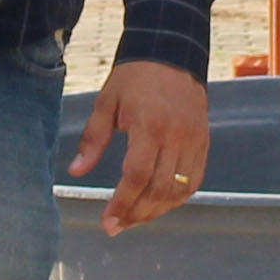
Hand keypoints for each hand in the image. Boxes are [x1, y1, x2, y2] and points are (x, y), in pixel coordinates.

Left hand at [70, 58, 215, 233]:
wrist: (172, 53)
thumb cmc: (134, 78)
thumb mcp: (106, 103)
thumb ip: (92, 139)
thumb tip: (76, 171)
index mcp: (149, 125)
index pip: (137, 176)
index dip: (122, 203)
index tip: (108, 221)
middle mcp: (176, 136)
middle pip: (159, 189)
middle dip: (137, 214)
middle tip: (116, 227)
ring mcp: (194, 140)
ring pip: (180, 190)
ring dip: (157, 211)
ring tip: (134, 219)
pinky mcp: (204, 142)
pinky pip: (194, 181)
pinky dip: (177, 198)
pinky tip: (158, 204)